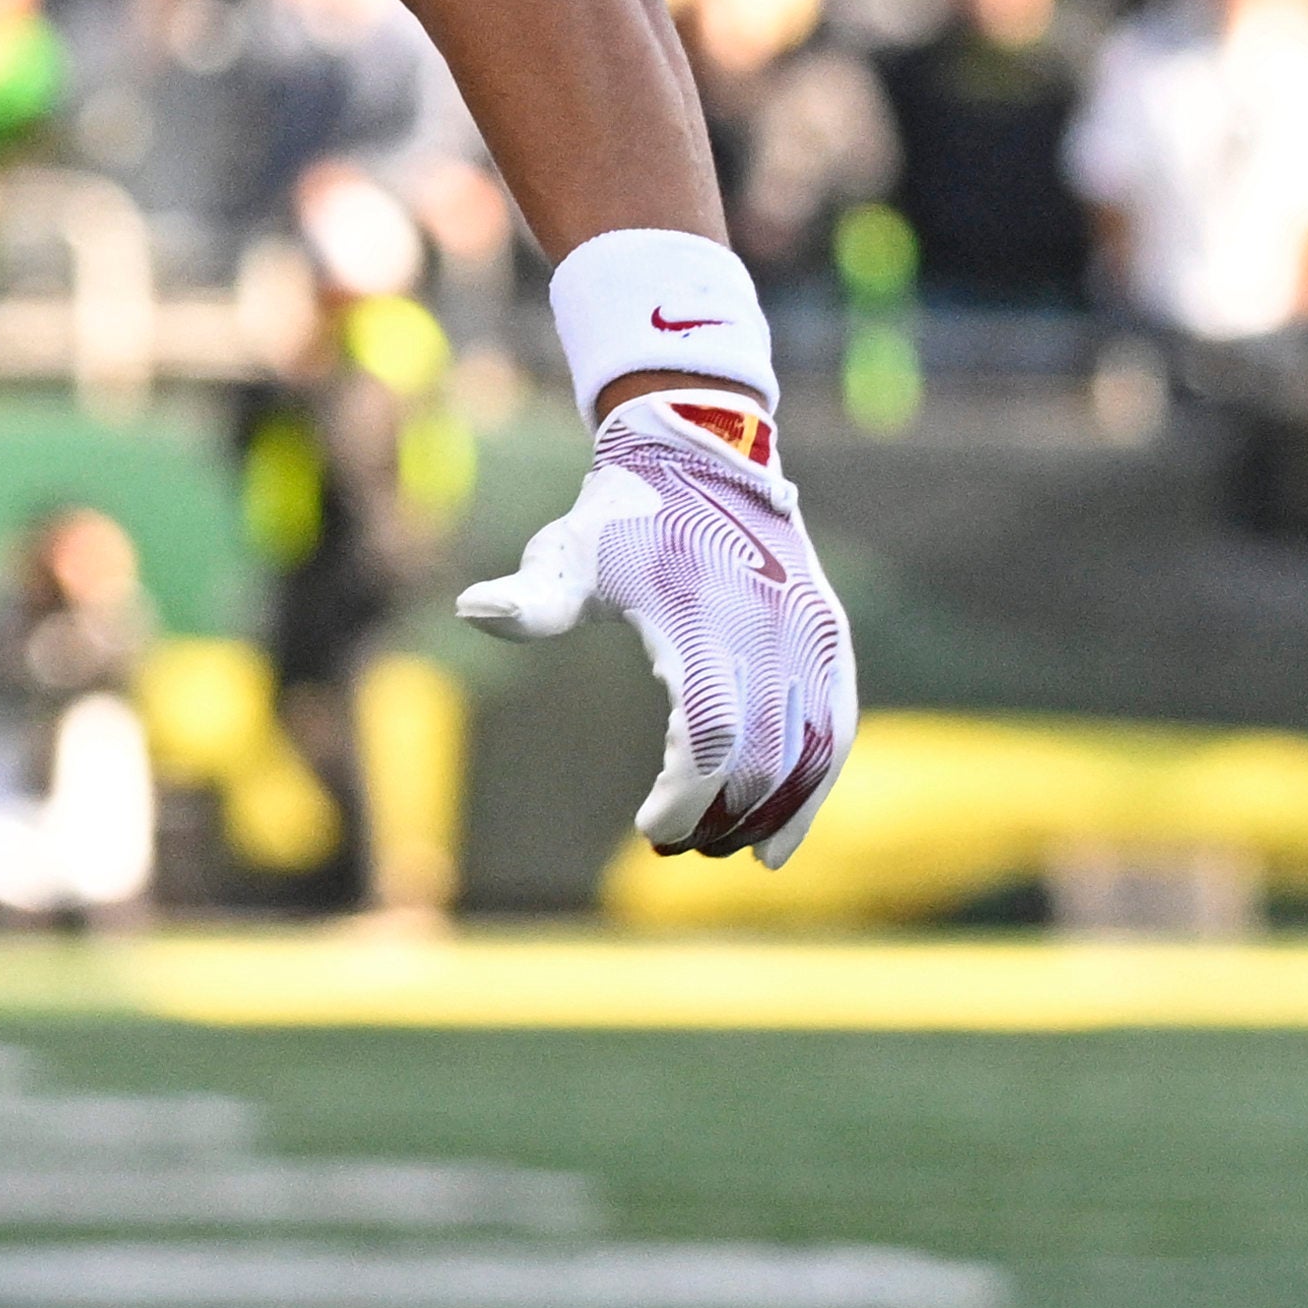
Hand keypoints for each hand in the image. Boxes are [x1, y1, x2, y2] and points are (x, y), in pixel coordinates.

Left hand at [458, 393, 858, 866]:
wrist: (704, 457)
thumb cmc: (622, 519)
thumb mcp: (570, 551)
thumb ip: (532, 599)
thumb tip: (470, 610)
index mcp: (704, 613)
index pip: (711, 734)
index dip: (686, 797)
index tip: (648, 830)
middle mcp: (771, 625)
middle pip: (763, 759)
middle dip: (722, 817)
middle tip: (677, 847)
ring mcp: (811, 632)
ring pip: (812, 753)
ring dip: (772, 815)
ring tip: (724, 850)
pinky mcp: (832, 637)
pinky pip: (838, 729)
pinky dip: (814, 789)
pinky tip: (777, 842)